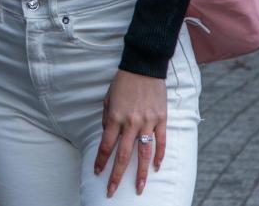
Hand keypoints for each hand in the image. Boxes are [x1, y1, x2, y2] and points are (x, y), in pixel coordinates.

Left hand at [94, 69, 166, 196]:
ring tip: (140, 189)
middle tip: (112, 191)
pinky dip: (159, 155)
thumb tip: (107, 135)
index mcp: (115, 117)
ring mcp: (147, 122)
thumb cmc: (123, 82)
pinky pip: (161, 141)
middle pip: (123, 155)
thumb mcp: (108, 98)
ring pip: (144, 153)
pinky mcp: (161, 119)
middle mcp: (131, 123)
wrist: (143, 66)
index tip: (97, 173)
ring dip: (142, 173)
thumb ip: (107, 118)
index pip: (106, 145)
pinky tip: (157, 167)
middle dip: (117, 175)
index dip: (100, 160)